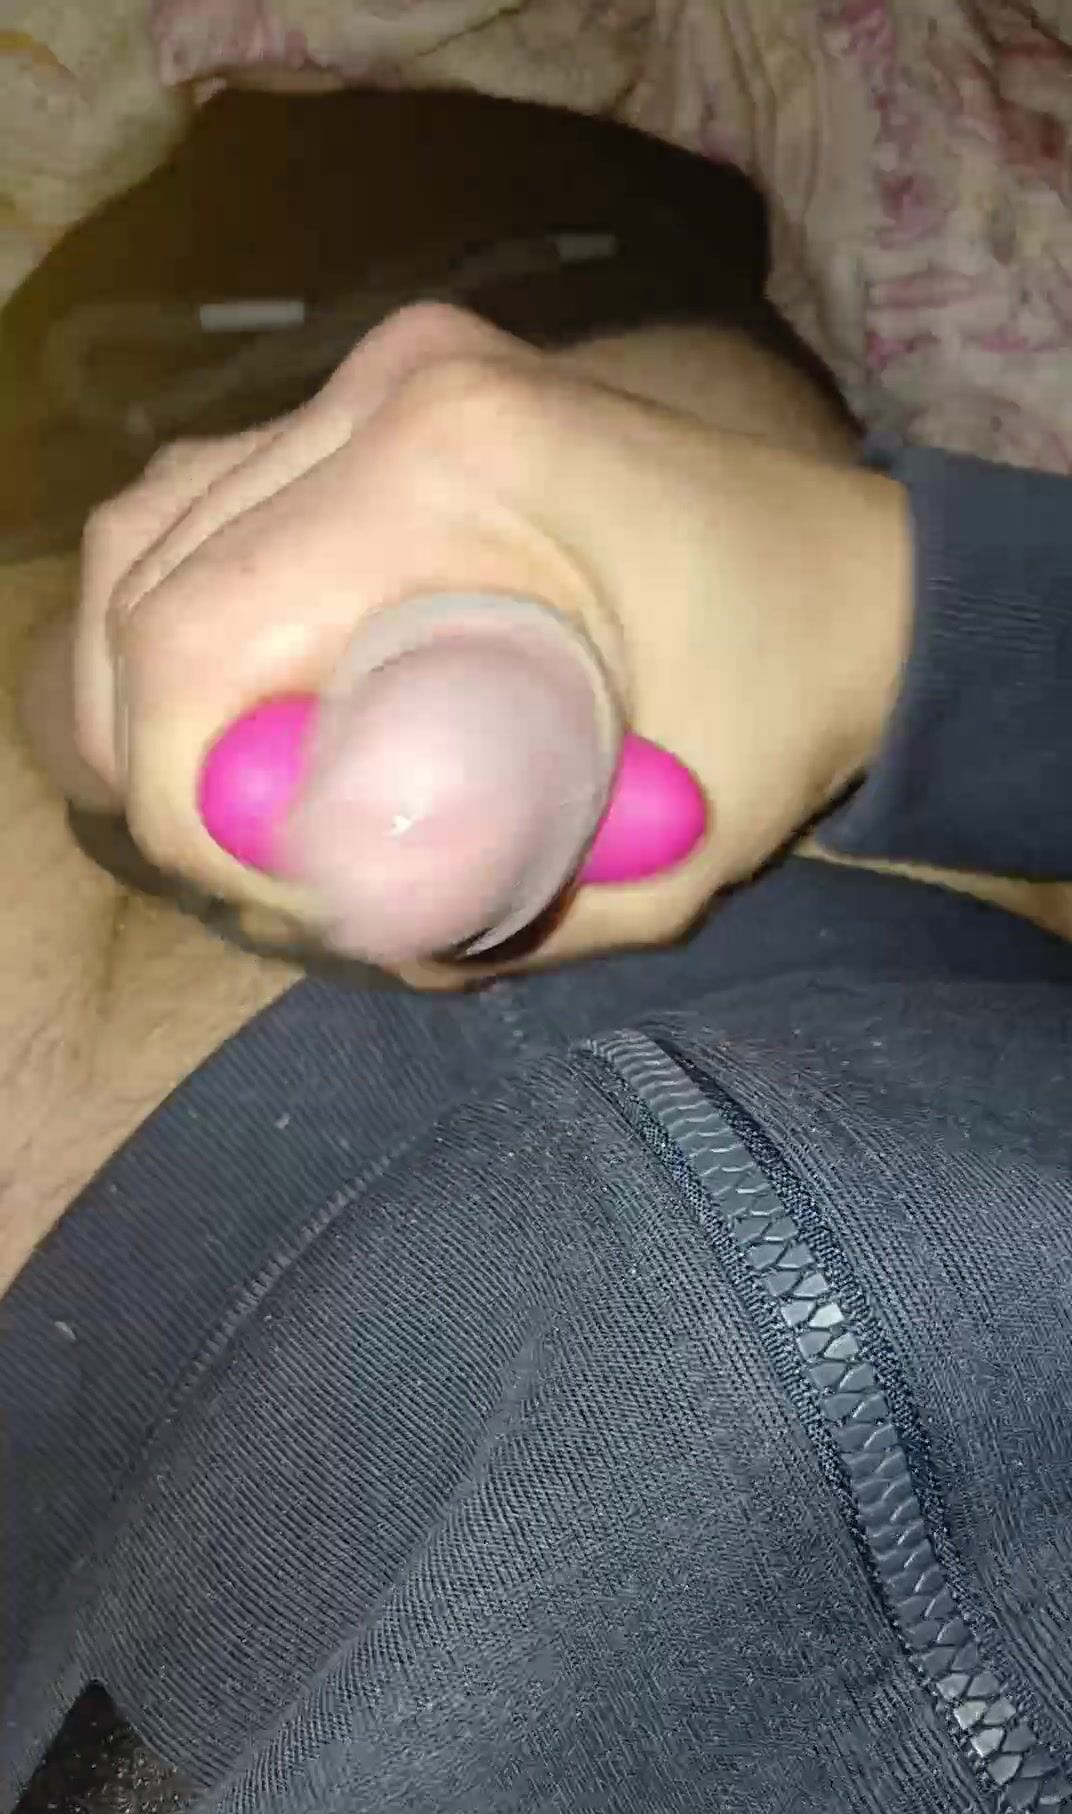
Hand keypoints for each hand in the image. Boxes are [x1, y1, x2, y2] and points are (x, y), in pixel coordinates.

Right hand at [65, 304, 909, 984]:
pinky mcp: (387, 394)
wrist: (858, 590)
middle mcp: (391, 389)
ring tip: (216, 786)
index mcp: (449, 471)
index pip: (196, 636)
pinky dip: (188, 609)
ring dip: (147, 676)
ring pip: (153, 527)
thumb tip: (327, 918)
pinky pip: (213, 498)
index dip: (173, 793)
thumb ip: (473, 915)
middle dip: (152, 750)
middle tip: (235, 858)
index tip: (251, 890)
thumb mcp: (647, 865)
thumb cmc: (777, 717)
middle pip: (146, 576)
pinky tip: (237, 699)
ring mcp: (384, 372)